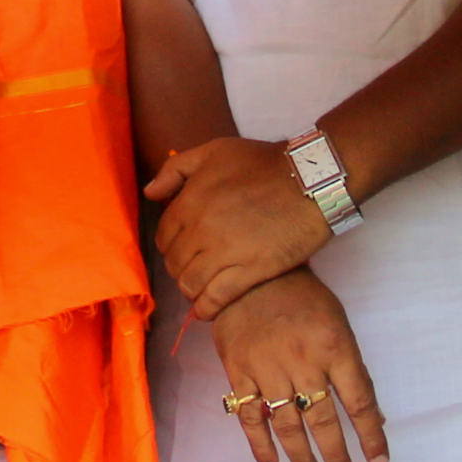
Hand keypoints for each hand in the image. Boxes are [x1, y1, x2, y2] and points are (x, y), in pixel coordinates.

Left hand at [148, 135, 331, 318]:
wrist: (310, 180)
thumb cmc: (263, 163)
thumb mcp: (214, 151)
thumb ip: (175, 169)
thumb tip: (150, 193)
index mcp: (190, 201)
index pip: (164, 237)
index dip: (171, 245)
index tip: (182, 248)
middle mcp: (202, 230)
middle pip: (176, 263)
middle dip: (180, 268)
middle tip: (193, 268)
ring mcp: (225, 253)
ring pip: (191, 284)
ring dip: (191, 290)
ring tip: (200, 289)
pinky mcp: (251, 271)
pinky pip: (217, 298)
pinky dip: (207, 308)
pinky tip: (207, 310)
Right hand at [208, 269, 387, 461]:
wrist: (250, 273)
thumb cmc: (304, 298)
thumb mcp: (339, 324)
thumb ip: (353, 370)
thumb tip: (373, 415)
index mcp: (334, 347)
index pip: (359, 402)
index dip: (371, 435)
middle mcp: (303, 362)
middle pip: (323, 420)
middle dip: (337, 456)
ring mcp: (268, 369)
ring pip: (287, 425)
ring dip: (302, 457)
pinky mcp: (239, 372)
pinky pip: (250, 416)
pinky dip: (260, 444)